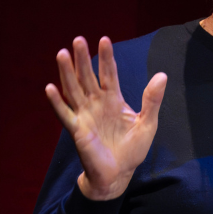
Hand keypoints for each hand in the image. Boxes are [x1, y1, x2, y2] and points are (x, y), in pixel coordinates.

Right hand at [45, 36, 166, 200]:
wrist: (119, 174)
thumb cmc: (132, 150)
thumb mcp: (147, 123)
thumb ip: (151, 100)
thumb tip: (162, 75)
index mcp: (113, 99)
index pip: (108, 73)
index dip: (106, 57)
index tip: (105, 39)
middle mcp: (96, 103)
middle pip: (87, 76)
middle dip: (83, 59)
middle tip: (78, 39)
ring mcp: (85, 115)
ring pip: (73, 89)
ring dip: (66, 72)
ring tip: (62, 54)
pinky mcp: (77, 130)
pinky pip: (64, 113)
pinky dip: (56, 102)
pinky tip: (50, 88)